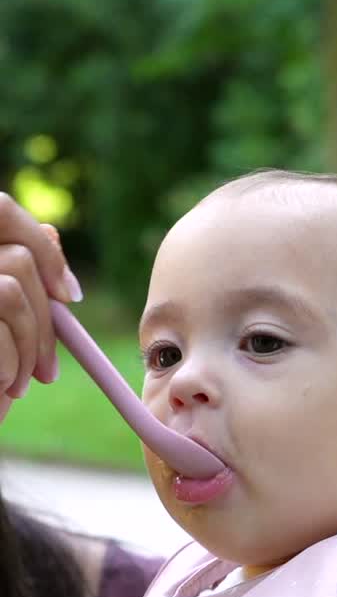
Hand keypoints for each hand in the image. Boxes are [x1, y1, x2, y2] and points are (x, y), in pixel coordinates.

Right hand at [0, 193, 82, 421]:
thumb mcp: (0, 327)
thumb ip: (17, 280)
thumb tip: (52, 233)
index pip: (0, 210)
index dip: (43, 249)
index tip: (70, 296)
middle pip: (18, 258)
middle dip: (46, 318)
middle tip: (49, 369)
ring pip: (14, 292)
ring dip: (30, 347)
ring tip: (20, 383)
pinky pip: (0, 326)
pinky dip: (11, 363)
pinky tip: (1, 386)